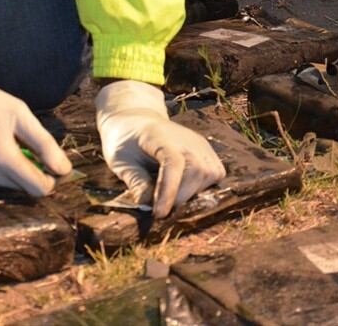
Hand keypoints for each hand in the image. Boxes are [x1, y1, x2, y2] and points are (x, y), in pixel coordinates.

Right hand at [0, 53, 70, 195]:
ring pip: (6, 191)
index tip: (48, 162)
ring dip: (11, 176)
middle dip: (30, 174)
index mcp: (4, 160)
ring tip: (1, 147)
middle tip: (22, 148)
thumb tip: (64, 169)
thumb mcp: (19, 114)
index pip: (40, 189)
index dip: (50, 177)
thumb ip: (44, 143)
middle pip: (24, 190)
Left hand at [95, 80, 225, 217]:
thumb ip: (135, 181)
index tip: (159, 214)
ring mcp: (200, 143)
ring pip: (210, 174)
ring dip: (192, 193)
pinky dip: (203, 187)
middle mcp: (186, 137)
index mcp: (159, 136)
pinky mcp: (207, 151)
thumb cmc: (126, 144)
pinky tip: (185, 190)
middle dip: (181, 196)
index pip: (173, 163)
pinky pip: (216, 173)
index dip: (168, 191)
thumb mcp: (120, 162)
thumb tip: (147, 205)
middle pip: (197, 170)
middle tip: (161, 208)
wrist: (137, 124)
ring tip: (172, 197)